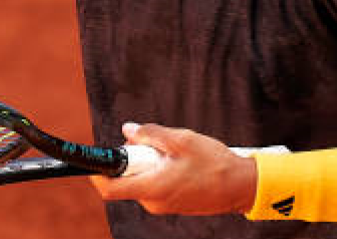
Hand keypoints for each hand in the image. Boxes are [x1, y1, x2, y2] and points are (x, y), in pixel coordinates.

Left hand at [90, 122, 257, 215]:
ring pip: (143, 178)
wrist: (242, 187)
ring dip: (151, 161)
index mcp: (151, 187)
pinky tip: (182, 161)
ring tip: (175, 151)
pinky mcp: (172, 203)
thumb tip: (128, 131)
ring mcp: (163, 205)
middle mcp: (153, 201)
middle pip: (128, 178)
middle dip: (134, 156)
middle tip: (153, 141)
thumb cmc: (214, 164)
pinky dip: (161, 169)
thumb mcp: (181, 140)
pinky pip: (156, 183)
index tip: (94, 158)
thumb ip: (151, 135)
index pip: (110, 189)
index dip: (96, 174)